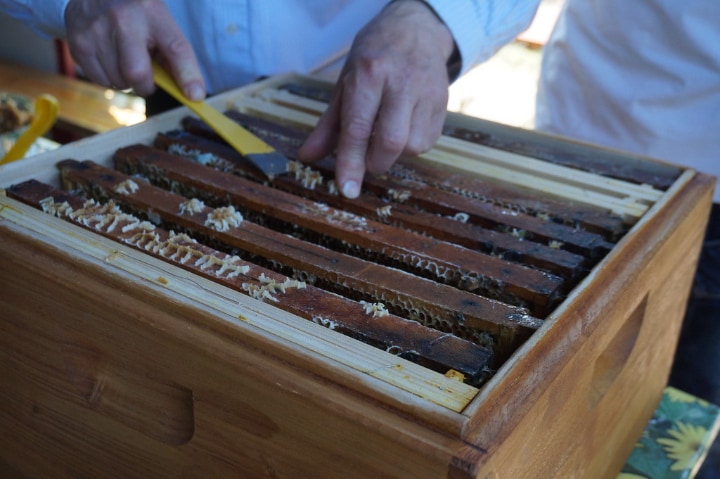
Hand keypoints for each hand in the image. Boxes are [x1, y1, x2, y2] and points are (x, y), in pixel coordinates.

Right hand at [64, 0, 204, 99]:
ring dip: (126, 81)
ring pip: (118, 82)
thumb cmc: (136, 14)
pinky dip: (108, 78)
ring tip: (124, 59)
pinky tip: (108, 58)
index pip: (176, 49)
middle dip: (145, 85)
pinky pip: (100, 80)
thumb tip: (191, 93)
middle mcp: (123, 19)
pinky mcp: (78, 42)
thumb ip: (174, 56)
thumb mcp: (159, 23)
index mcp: (153, 13)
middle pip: (137, 74)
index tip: (195, 96)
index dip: (188, 75)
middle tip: (146, 78)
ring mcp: (97, 30)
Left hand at [298, 0, 455, 198]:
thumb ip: (329, 124)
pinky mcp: (443, 102)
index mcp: (369, 74)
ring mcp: (427, 91)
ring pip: (414, 145)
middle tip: (366, 160)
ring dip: (395, 155)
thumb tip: (308, 156)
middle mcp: (401, 82)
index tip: (347, 189)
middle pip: (391, 141)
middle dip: (375, 162)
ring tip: (384, 137)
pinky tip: (403, 131)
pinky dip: (412, 147)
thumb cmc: (374, 58)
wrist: (416, 29)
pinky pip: (429, 141)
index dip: (351, 163)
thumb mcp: (345, 84)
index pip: (358, 128)